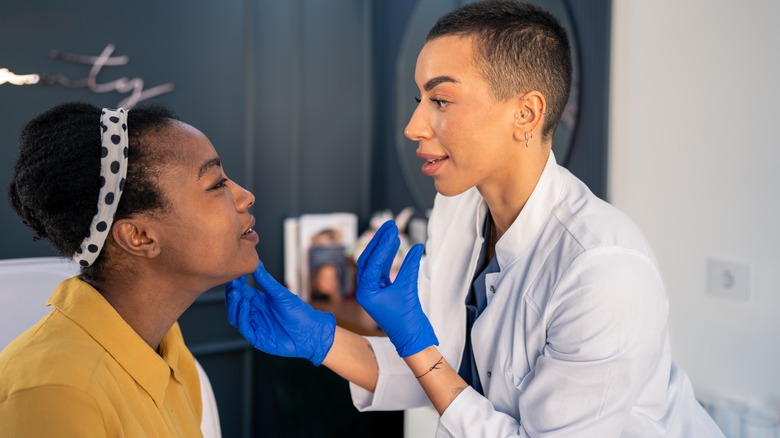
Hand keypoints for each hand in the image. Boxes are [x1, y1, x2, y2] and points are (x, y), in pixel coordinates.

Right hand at [225, 262, 335, 365]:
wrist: (310, 331)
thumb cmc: (298, 312)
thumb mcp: (280, 293)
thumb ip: (266, 280)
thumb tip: (257, 263)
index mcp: (258, 302)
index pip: (241, 292)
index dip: (236, 284)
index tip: (234, 274)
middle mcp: (254, 314)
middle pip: (235, 304)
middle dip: (232, 294)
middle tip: (232, 284)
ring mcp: (255, 326)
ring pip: (236, 316)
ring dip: (234, 305)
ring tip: (236, 293)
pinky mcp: (257, 338)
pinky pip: (245, 328)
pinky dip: (242, 317)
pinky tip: (245, 305)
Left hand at [355, 220, 437, 357]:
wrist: (412, 338)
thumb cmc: (407, 319)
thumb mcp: (408, 288)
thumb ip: (410, 266)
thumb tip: (416, 247)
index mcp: (364, 292)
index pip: (370, 262)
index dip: (382, 245)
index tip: (392, 231)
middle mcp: (365, 289)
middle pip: (369, 258)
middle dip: (379, 241)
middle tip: (389, 224)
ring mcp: (374, 290)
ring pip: (376, 262)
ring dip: (384, 247)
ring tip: (393, 230)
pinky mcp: (383, 290)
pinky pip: (383, 269)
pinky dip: (390, 257)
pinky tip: (397, 245)